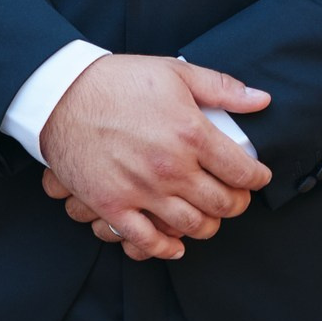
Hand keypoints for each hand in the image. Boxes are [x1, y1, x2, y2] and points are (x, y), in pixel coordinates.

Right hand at [36, 55, 270, 260]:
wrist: (60, 94)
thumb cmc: (117, 81)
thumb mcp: (173, 72)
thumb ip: (221, 88)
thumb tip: (261, 101)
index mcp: (191, 133)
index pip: (243, 171)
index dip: (257, 178)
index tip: (256, 177)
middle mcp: (171, 167)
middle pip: (223, 204)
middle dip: (236, 204)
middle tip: (234, 198)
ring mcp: (142, 190)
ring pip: (192, 226)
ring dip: (207, 225)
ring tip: (206, 216)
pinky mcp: (113, 205)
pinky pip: (148, 241)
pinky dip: (167, 248)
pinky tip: (175, 243)